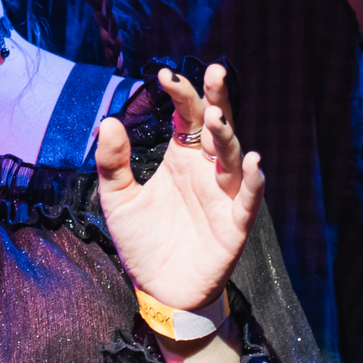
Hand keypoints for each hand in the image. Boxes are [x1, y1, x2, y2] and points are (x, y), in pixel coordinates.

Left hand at [95, 64, 263, 315]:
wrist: (159, 290)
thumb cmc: (144, 241)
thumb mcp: (119, 200)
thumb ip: (113, 163)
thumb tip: (108, 122)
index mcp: (182, 158)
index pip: (186, 117)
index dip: (180, 94)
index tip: (164, 75)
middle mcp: (207, 171)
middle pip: (217, 127)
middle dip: (218, 99)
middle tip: (214, 71)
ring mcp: (223, 196)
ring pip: (232, 158)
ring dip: (227, 136)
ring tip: (216, 118)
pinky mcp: (234, 226)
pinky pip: (248, 201)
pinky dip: (254, 182)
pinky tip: (254, 162)